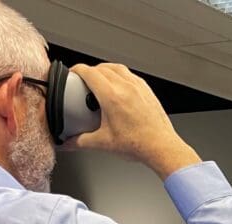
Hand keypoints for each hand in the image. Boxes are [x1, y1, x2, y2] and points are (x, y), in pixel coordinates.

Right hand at [62, 63, 200, 178]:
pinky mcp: (147, 91)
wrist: (161, 147)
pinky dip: (121, 75)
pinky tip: (119, 86)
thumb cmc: (139, 144)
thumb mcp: (104, 143)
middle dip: (90, 71)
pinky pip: (131, 75)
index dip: (77, 70)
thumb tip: (69, 142)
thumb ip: (81, 142)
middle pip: (102, 68)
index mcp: (112, 97)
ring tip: (100, 80)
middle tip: (84, 81)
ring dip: (106, 70)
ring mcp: (139, 87)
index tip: (73, 73)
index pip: (89, 72)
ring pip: (118, 68)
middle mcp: (126, 87)